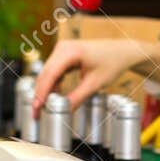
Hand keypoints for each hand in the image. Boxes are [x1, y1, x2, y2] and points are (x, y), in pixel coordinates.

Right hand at [31, 38, 159, 114]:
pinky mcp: (64, 54)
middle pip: (45, 74)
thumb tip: (64, 112)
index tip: (37, 108)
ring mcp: (62, 50)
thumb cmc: (112, 63)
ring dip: (46, 90)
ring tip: (45, 108)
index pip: (50, 75)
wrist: (122, 51)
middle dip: (40, 95)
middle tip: (37, 113)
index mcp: (70, 51)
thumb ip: (78, 98)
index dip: (41, 93)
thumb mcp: (95, 84)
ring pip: (48, 73)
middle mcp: (63, 48)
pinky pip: (54, 71)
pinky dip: (53, 84)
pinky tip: (54, 97)